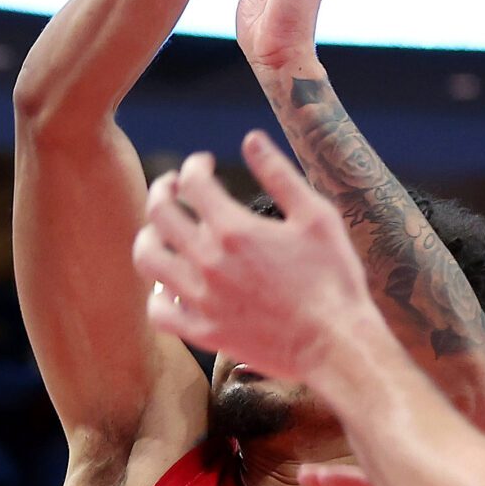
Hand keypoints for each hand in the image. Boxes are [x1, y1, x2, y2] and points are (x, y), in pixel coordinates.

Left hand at [132, 132, 379, 376]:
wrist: (335, 346)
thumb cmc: (334, 279)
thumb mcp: (316, 217)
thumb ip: (280, 175)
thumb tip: (251, 140)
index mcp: (233, 230)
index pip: (193, 183)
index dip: (195, 165)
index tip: (204, 164)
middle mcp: (208, 262)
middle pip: (159, 214)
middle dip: (162, 190)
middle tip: (172, 186)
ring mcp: (201, 300)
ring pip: (148, 260)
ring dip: (149, 237)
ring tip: (160, 230)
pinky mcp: (203, 333)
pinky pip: (159, 313)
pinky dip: (158, 296)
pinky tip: (170, 287)